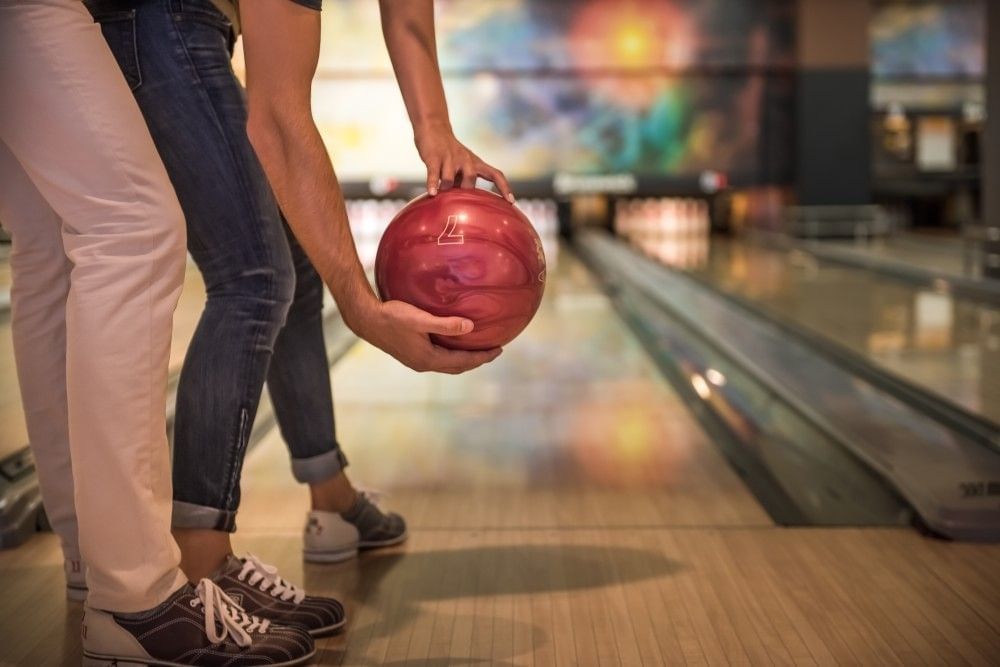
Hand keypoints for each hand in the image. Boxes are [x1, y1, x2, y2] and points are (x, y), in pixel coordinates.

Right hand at [354, 299, 501, 373]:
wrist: (366, 320)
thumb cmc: (391, 316)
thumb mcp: (419, 319)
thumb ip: (445, 324)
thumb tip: (470, 326)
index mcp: (428, 359)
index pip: (463, 362)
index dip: (482, 357)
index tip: (499, 350)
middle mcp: (424, 364)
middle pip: (458, 367)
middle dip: (477, 360)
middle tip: (494, 351)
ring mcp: (417, 361)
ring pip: (448, 364)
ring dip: (465, 358)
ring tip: (479, 349)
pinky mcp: (412, 354)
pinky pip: (439, 358)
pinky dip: (453, 354)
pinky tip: (455, 342)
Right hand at [415, 123, 513, 201]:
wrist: (434, 128)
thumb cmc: (450, 154)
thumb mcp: (462, 166)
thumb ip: (464, 182)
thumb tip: (464, 207)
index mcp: (476, 163)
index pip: (495, 174)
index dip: (504, 188)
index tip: (511, 202)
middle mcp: (465, 160)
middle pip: (471, 178)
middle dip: (465, 190)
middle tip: (456, 199)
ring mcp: (449, 158)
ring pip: (449, 178)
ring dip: (445, 188)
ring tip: (438, 194)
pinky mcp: (434, 157)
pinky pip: (434, 174)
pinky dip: (433, 184)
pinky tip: (432, 193)